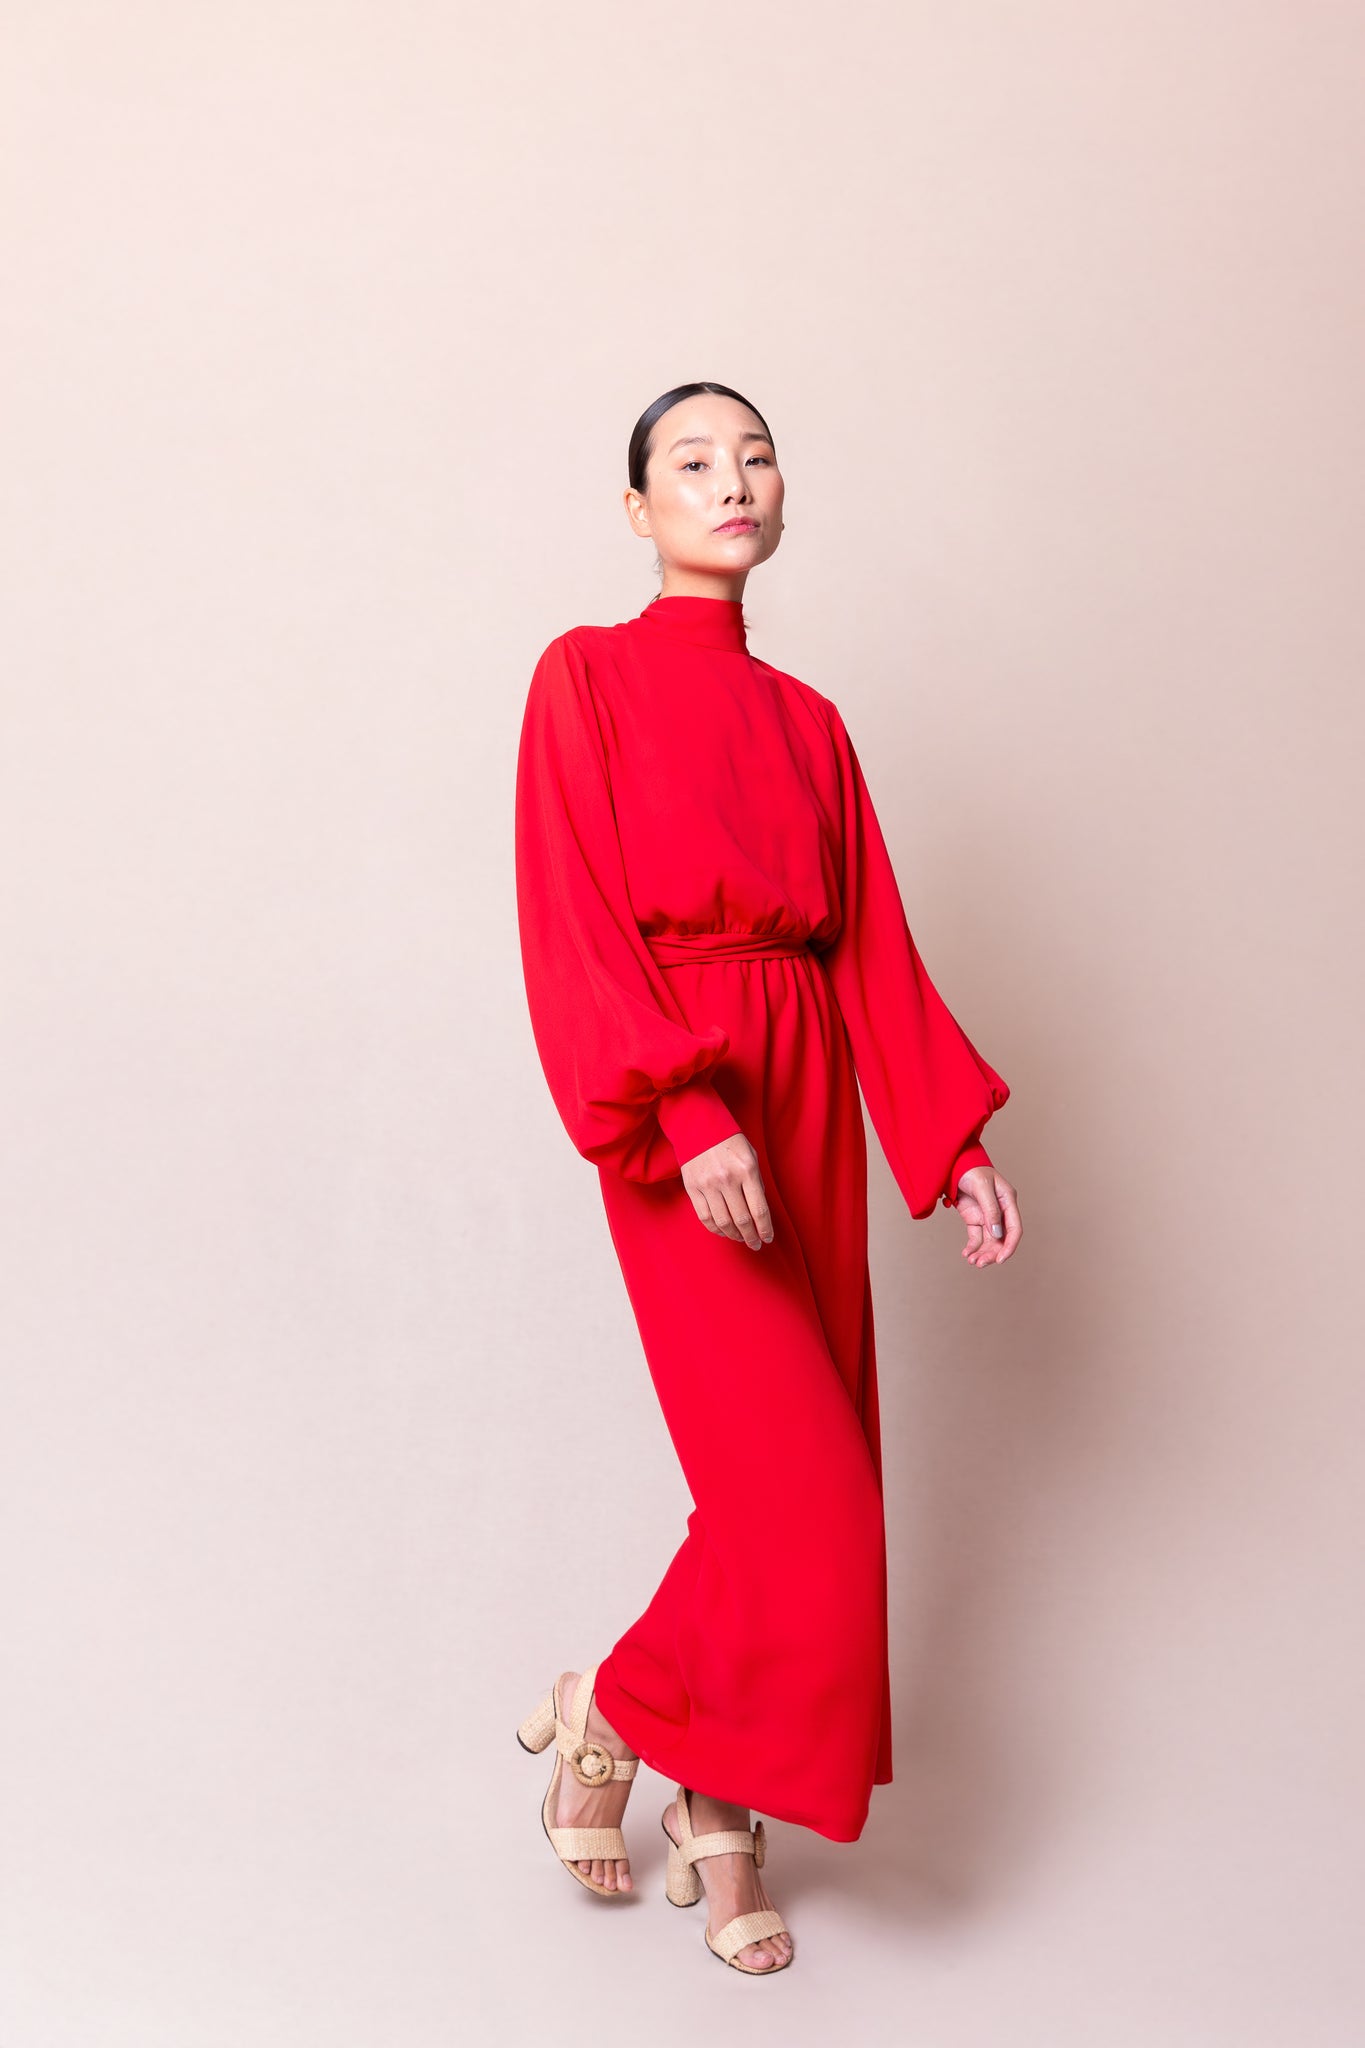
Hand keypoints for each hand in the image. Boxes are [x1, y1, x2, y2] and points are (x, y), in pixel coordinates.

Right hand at [679, 1132, 774, 1249]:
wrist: (698, 1126)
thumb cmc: (729, 1142)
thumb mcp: (750, 1156)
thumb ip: (756, 1183)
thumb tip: (759, 1211)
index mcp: (746, 1170)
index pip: (759, 1209)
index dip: (765, 1229)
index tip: (767, 1238)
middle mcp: (727, 1179)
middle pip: (742, 1219)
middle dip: (751, 1236)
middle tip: (755, 1244)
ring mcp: (708, 1185)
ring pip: (723, 1222)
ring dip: (734, 1235)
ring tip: (740, 1238)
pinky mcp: (693, 1188)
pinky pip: (705, 1217)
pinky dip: (716, 1229)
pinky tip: (723, 1231)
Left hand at [955, 1164, 1021, 1267]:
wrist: (955, 1164)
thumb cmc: (972, 1170)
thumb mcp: (982, 1187)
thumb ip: (990, 1210)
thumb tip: (997, 1233)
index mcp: (1008, 1201)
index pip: (1014, 1229)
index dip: (1009, 1246)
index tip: (1000, 1260)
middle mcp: (1000, 1211)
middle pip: (1001, 1239)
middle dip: (992, 1253)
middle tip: (980, 1263)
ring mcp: (987, 1216)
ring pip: (989, 1241)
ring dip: (982, 1253)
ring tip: (972, 1261)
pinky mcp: (974, 1219)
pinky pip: (976, 1237)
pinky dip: (972, 1247)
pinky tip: (966, 1254)